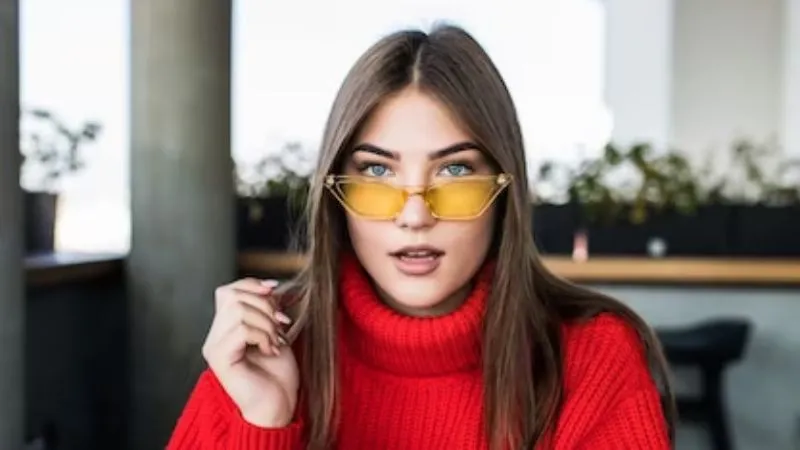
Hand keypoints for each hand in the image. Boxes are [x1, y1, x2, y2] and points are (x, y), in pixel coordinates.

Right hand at [202, 278, 298, 426]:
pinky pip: (241, 329)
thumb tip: (270, 288)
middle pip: (232, 296)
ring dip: (266, 323)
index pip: (228, 291)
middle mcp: (214, 336)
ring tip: (275, 342)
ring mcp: (214, 347)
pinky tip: (269, 351)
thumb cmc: (277, 373)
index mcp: (225, 328)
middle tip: (279, 325)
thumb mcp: (274, 331)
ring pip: (238, 310)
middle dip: (264, 305)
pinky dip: (262, 336)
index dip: (251, 285)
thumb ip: (266, 310)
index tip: (274, 290)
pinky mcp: (220, 358)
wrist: (277, 404)